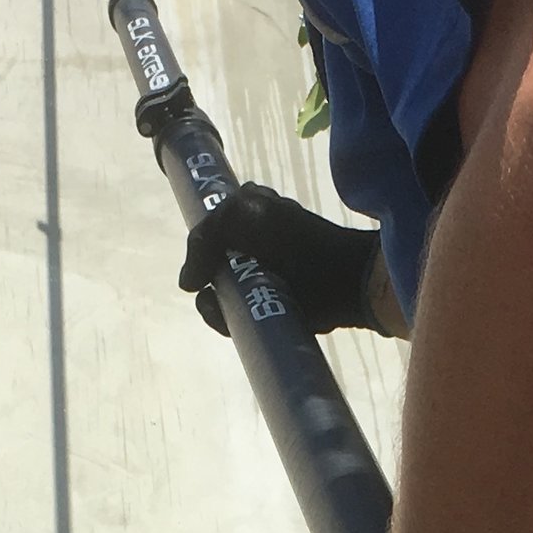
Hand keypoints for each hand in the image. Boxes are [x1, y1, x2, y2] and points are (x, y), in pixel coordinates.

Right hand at [179, 182, 387, 335]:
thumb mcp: (240, 215)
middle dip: (205, 279)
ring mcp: (255, 278)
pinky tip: (235, 316)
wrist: (343, 279)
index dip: (198, 249)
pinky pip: (231, 316)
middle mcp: (248, 245)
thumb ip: (204, 236)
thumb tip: (188, 284)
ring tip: (231, 303)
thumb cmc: (294, 238)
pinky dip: (226, 320)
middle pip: (206, 268)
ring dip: (214, 303)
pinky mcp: (263, 307)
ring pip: (215, 295)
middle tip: (216, 285)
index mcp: (245, 213)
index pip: (204, 233)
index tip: (200, 264)